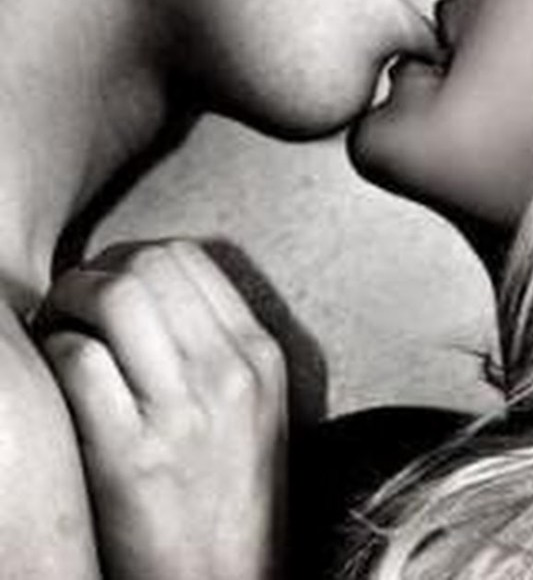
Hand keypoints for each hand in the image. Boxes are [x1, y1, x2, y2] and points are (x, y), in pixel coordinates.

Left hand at [38, 241, 286, 579]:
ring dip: (68, 300)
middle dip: (96, 270)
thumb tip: (145, 288)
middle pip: (149, 264)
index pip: (187, 256)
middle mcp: (229, 372)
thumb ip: (216, 346)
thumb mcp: (253, 409)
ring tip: (56, 327)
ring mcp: (184, 412)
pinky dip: (52, 354)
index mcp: (259, 356)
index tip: (110, 281)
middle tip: (74, 301)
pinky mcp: (133, 456)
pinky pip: (79, 360)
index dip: (133, 256)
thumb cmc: (230, 497)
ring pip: (116, 296)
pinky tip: (52, 379)